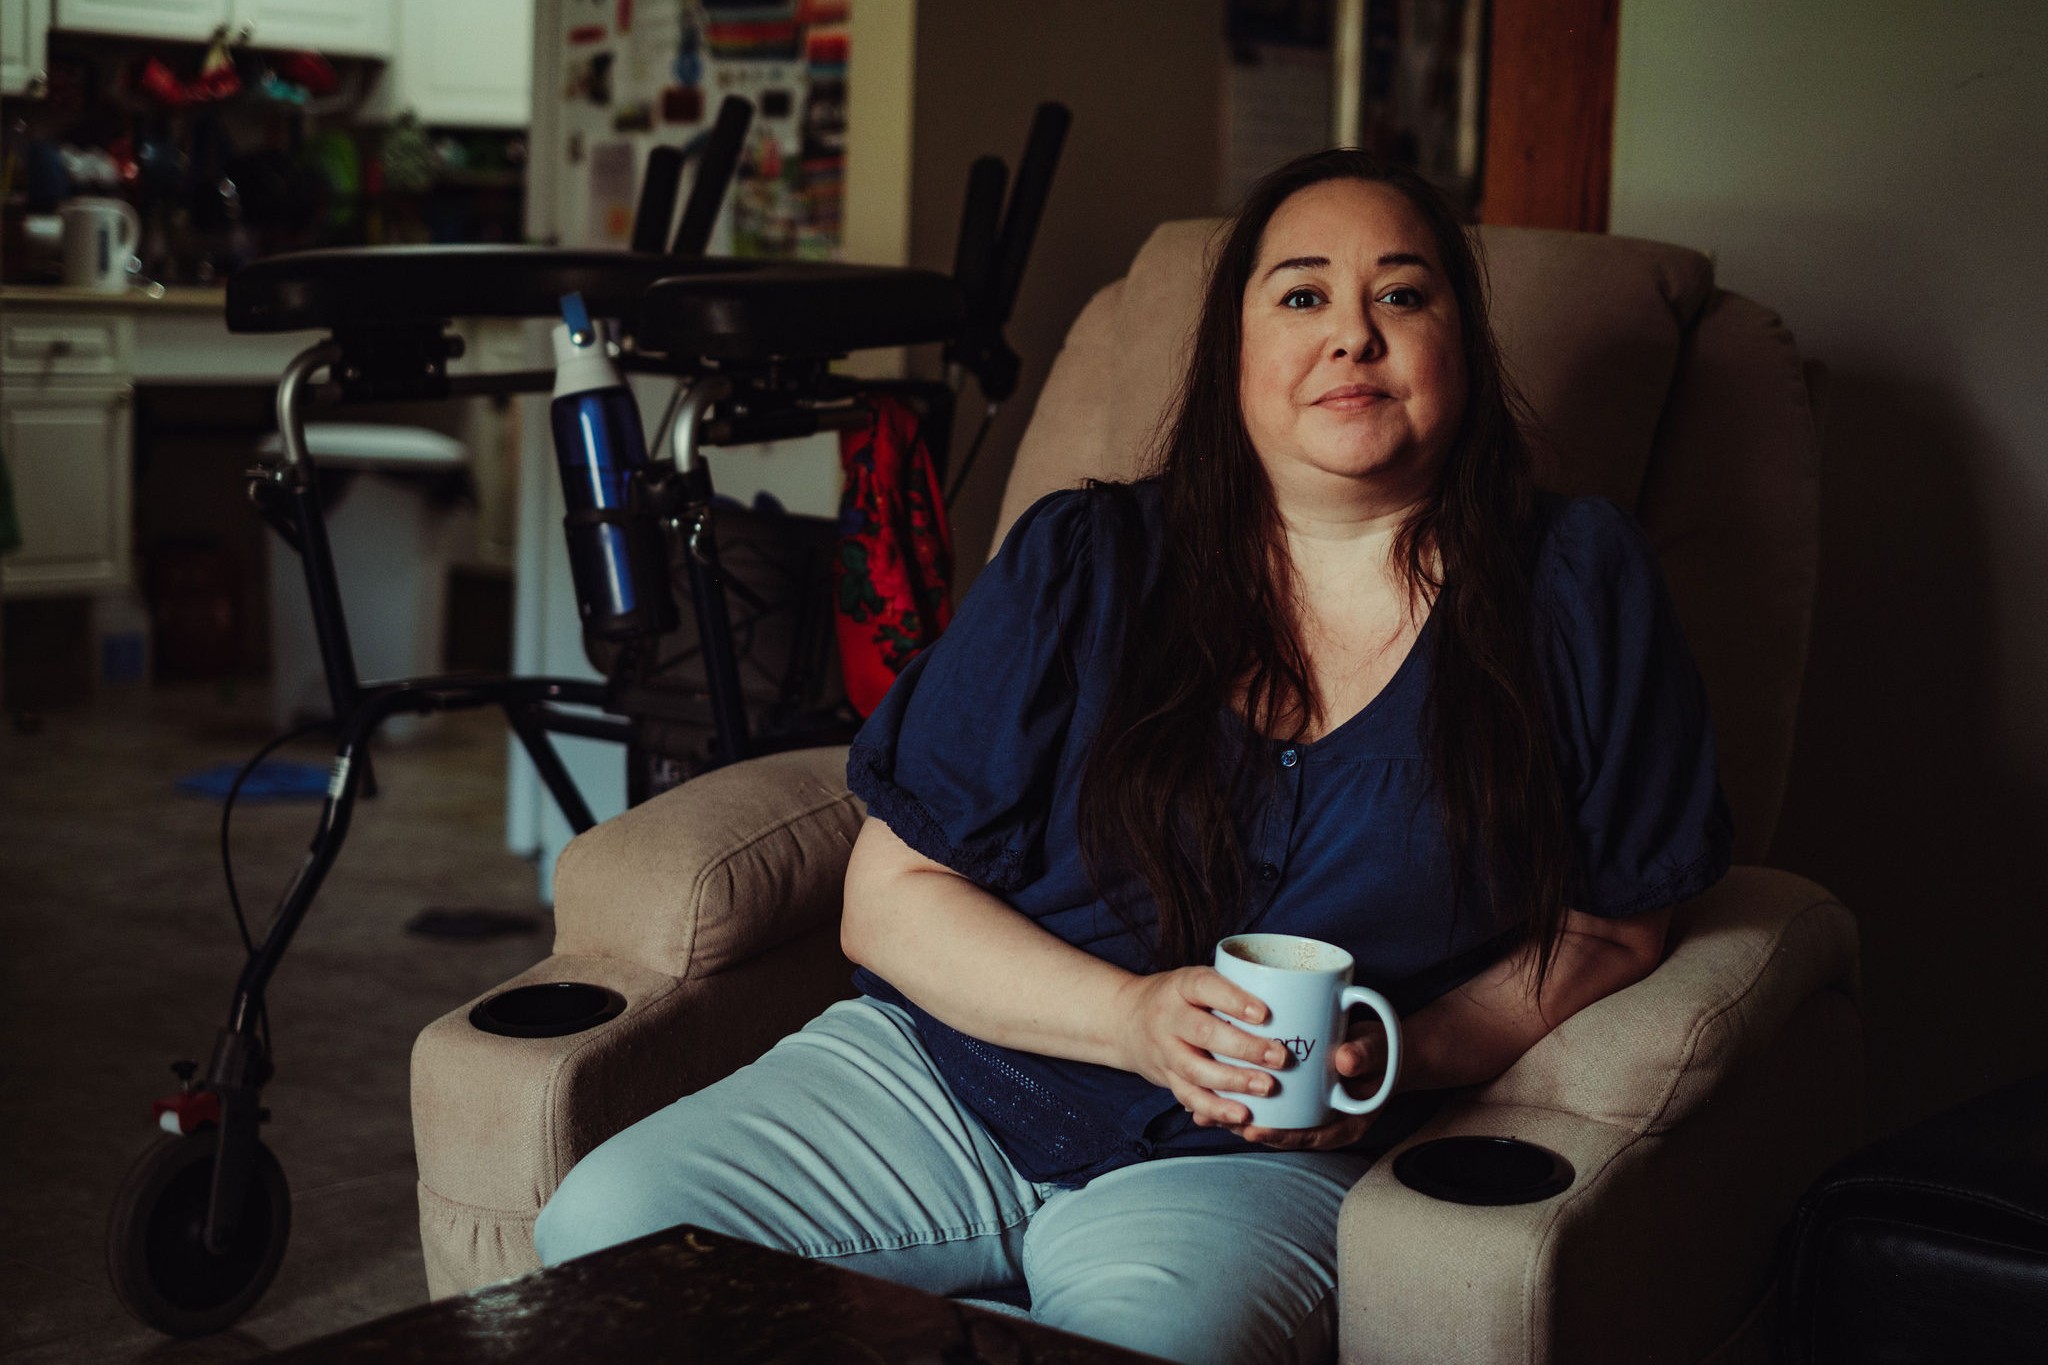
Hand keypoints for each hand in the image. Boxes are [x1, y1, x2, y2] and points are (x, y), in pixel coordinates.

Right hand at [1114, 967, 1290, 1126]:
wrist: (1127, 1019)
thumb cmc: (1182, 998)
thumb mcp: (1199, 980)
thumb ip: (1236, 987)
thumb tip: (1301, 1003)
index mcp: (1182, 985)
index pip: (1205, 986)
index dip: (1233, 1000)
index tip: (1264, 1013)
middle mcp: (1168, 1016)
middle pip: (1203, 1032)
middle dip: (1244, 1048)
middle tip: (1280, 1057)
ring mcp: (1164, 1050)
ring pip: (1195, 1069)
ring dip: (1232, 1082)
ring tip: (1267, 1088)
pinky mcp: (1165, 1078)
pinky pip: (1189, 1097)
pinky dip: (1214, 1108)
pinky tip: (1240, 1115)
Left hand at [1206, 1015, 1391, 1150]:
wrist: (1383, 1049)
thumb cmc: (1383, 1052)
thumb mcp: (1378, 1053)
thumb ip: (1364, 1056)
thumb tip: (1344, 1061)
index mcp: (1345, 1124)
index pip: (1310, 1137)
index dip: (1281, 1136)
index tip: (1254, 1131)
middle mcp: (1322, 1124)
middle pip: (1281, 1132)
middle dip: (1245, 1128)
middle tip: (1212, 1117)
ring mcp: (1306, 1113)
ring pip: (1269, 1120)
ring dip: (1234, 1115)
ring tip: (1199, 1109)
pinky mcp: (1294, 1098)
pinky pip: (1266, 1104)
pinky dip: (1240, 1098)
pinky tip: (1209, 1090)